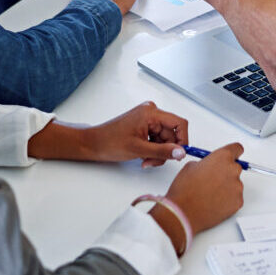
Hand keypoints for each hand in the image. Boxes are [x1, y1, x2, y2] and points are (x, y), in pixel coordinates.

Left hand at [26, 101, 187, 164]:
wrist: (92, 144)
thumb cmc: (110, 142)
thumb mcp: (139, 150)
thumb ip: (162, 151)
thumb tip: (181, 152)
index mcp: (152, 113)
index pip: (179, 123)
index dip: (183, 140)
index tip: (179, 155)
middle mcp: (151, 112)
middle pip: (171, 133)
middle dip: (166, 150)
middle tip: (152, 162)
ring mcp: (147, 119)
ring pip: (164, 138)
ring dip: (158, 152)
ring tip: (145, 160)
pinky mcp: (144, 125)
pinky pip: (157, 139)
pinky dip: (153, 150)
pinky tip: (143, 156)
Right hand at [158, 143, 244, 243]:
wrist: (183, 213)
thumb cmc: (185, 190)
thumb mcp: (191, 166)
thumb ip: (206, 163)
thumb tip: (211, 166)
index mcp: (222, 157)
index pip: (237, 148)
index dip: (233, 153)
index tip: (231, 157)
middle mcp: (233, 170)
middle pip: (235, 167)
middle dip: (226, 172)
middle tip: (213, 181)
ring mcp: (237, 187)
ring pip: (235, 184)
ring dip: (226, 187)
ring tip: (210, 195)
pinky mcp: (238, 202)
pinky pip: (235, 198)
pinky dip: (227, 200)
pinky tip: (214, 203)